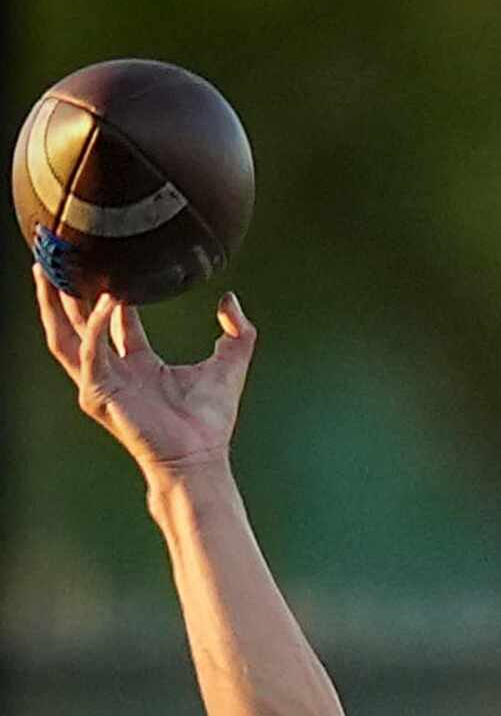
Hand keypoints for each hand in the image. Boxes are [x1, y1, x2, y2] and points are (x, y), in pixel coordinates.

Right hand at [34, 266, 255, 474]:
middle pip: (75, 324)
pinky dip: (94, 327)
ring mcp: (101, 385)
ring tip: (48, 270)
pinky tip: (105, 303)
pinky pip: (89, 353)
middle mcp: (115, 372)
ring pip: (63, 336)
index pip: (113, 319)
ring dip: (52, 304)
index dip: (107, 291)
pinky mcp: (98, 396)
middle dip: (62, 292)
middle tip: (57, 257)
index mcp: (139, 364)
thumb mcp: (229, 366)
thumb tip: (231, 300)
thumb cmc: (209, 424)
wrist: (200, 458)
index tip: (105, 260)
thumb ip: (237, 333)